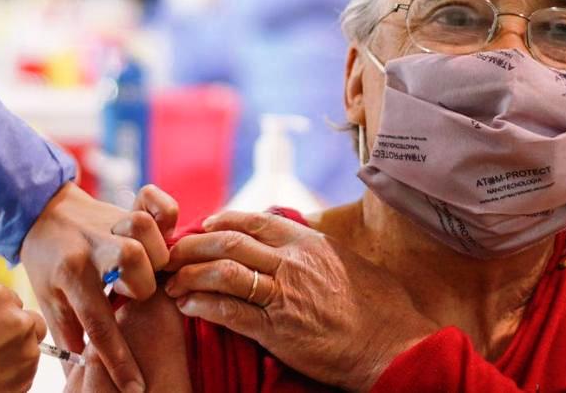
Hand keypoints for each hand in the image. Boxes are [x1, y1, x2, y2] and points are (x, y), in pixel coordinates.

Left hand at [20, 183, 178, 392]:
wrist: (40, 209)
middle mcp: (96, 247)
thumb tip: (84, 366)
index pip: (100, 326)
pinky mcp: (127, 203)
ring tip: (147, 265)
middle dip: (142, 291)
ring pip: (148, 237)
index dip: (120, 361)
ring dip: (154, 255)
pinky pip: (156, 203)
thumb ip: (69, 330)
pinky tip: (164, 230)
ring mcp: (114, 222)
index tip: (135, 387)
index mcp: (73, 275)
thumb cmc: (47, 259)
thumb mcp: (49, 298)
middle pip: (138, 273)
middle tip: (133, 292)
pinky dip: (165, 213)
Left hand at [164, 211, 437, 391]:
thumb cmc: (378, 306)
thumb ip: (315, 250)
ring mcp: (283, 294)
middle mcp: (292, 261)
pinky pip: (229, 312)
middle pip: (227, 242)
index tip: (202, 226)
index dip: (220, 221)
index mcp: (307, 242)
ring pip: (222, 273)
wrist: (394, 344)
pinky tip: (187, 306)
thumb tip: (297, 241)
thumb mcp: (346, 262)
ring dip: (189, 276)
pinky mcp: (277, 330)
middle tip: (171, 253)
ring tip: (172, 283)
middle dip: (192, 245)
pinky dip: (203, 306)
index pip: (252, 221)